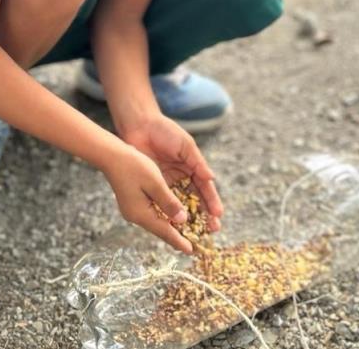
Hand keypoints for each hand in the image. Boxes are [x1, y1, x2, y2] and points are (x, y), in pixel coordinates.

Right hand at [102, 148, 196, 253]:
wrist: (111, 156)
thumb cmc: (133, 166)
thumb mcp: (155, 183)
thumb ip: (169, 203)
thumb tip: (181, 220)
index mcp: (141, 213)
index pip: (164, 232)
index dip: (179, 241)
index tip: (191, 251)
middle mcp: (136, 216)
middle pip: (160, 230)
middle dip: (176, 238)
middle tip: (193, 246)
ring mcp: (133, 211)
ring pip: (156, 223)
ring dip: (170, 228)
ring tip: (186, 234)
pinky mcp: (132, 204)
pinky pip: (151, 215)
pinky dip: (163, 218)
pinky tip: (171, 218)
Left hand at [119, 115, 223, 232]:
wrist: (140, 125)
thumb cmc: (165, 131)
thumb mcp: (185, 145)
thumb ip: (198, 162)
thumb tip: (211, 178)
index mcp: (193, 167)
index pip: (205, 188)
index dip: (212, 202)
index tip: (218, 215)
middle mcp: (182, 177)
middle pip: (195, 199)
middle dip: (204, 215)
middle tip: (211, 230)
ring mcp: (167, 181)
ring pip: (180, 203)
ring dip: (187, 217)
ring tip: (194, 232)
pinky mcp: (153, 184)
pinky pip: (162, 200)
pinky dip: (168, 212)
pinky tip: (173, 224)